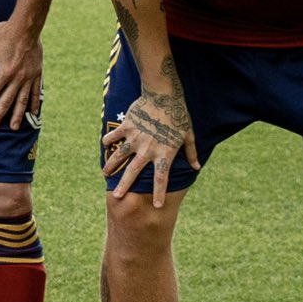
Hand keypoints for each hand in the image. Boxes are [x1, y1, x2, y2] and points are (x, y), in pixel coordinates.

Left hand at [0, 18, 43, 130]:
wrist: (28, 26)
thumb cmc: (5, 32)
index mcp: (4, 71)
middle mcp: (17, 77)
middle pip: (7, 100)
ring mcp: (29, 77)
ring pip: (22, 101)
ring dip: (17, 115)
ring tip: (13, 128)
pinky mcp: (37, 74)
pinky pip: (35, 93)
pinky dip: (34, 104)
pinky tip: (33, 115)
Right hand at [103, 91, 198, 207]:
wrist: (164, 96)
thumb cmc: (179, 116)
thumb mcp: (189, 135)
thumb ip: (190, 153)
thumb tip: (197, 167)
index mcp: (164, 153)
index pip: (161, 178)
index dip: (158, 193)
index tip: (156, 206)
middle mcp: (148, 149)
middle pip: (134, 172)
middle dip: (125, 185)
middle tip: (117, 197)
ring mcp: (135, 138)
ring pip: (120, 156)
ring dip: (112, 166)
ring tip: (105, 175)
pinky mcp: (127, 127)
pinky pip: (114, 136)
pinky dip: (109, 141)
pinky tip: (105, 146)